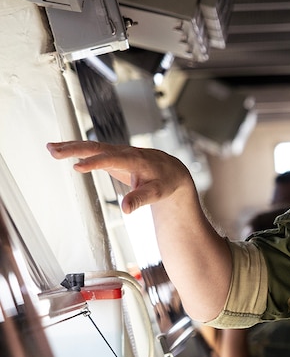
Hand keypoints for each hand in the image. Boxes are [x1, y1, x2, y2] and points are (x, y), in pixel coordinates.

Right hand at [46, 140, 195, 214]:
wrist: (171, 171)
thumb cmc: (165, 182)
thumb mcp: (157, 193)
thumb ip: (141, 199)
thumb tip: (126, 210)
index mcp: (136, 160)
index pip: (112, 159)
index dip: (95, 163)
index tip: (77, 167)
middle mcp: (125, 152)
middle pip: (97, 148)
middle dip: (75, 149)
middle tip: (54, 151)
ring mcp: (117, 151)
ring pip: (92, 146)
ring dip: (71, 146)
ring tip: (50, 148)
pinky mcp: (112, 154)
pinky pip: (93, 150)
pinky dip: (76, 148)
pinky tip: (60, 149)